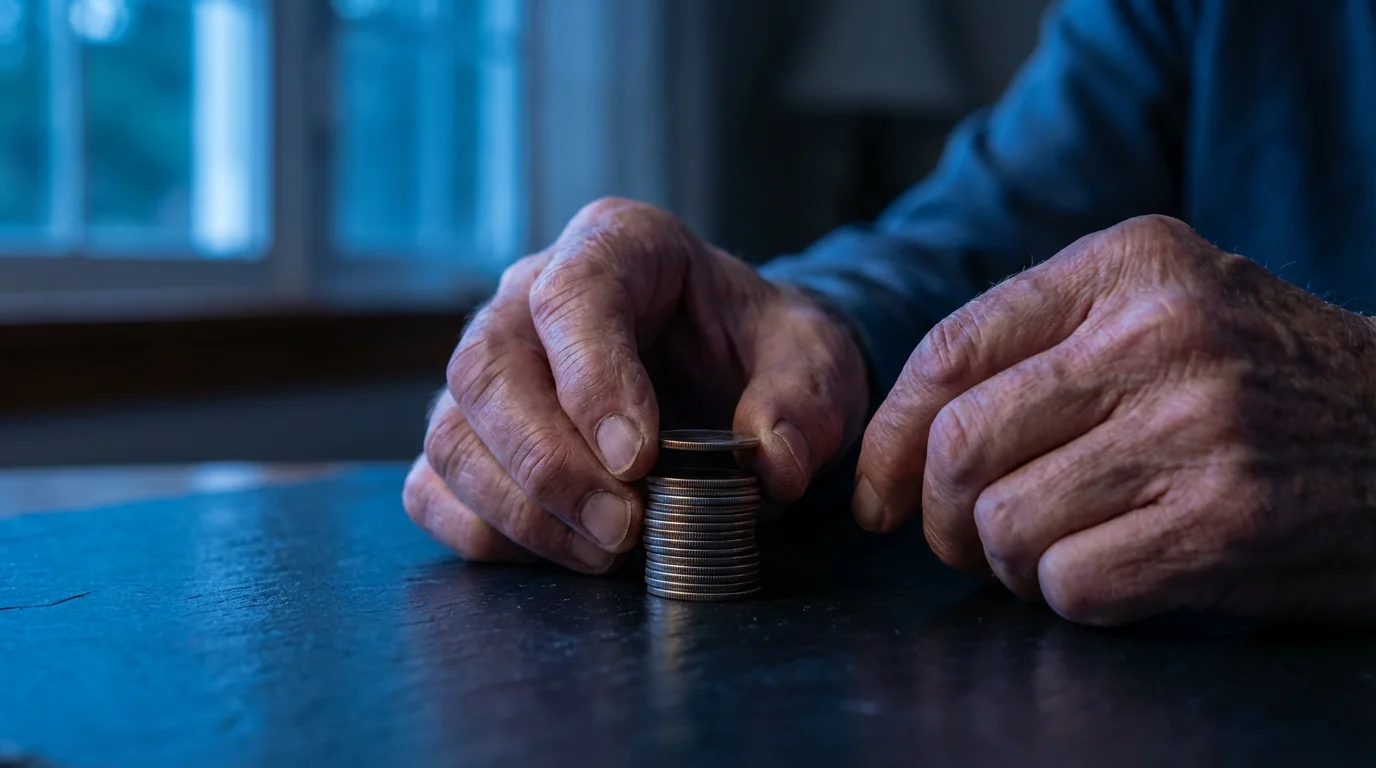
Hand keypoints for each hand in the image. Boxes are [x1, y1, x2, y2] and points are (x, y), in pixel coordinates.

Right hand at [404, 198, 868, 572]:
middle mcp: (529, 296)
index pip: (573, 295)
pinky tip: (562, 553)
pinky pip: (433, 488)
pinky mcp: (472, 436)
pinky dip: (485, 534)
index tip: (638, 459)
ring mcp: (491, 368)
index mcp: (618, 246)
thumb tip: (770, 465)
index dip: (593, 380)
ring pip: (451, 434)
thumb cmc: (763, 351)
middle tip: (622, 530)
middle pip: (486, 368)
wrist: (736, 374)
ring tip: (607, 554)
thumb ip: (802, 404)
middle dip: (548, 463)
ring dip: (520, 511)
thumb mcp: (814, 360)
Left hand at [854, 215, 1375, 624]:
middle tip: (961, 540)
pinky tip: (1111, 576)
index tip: (878, 494)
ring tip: (1051, 554)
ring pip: (1004, 522)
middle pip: (962, 445)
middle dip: (937, 516)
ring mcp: (1198, 425)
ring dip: (1006, 563)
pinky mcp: (1229, 519)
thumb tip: (900, 441)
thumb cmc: (1266, 383)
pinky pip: (1071, 584)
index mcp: (1130, 264)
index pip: (949, 351)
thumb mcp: (1166, 308)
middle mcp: (1160, 332)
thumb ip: (1042, 345)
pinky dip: (1067, 598)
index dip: (890, 438)